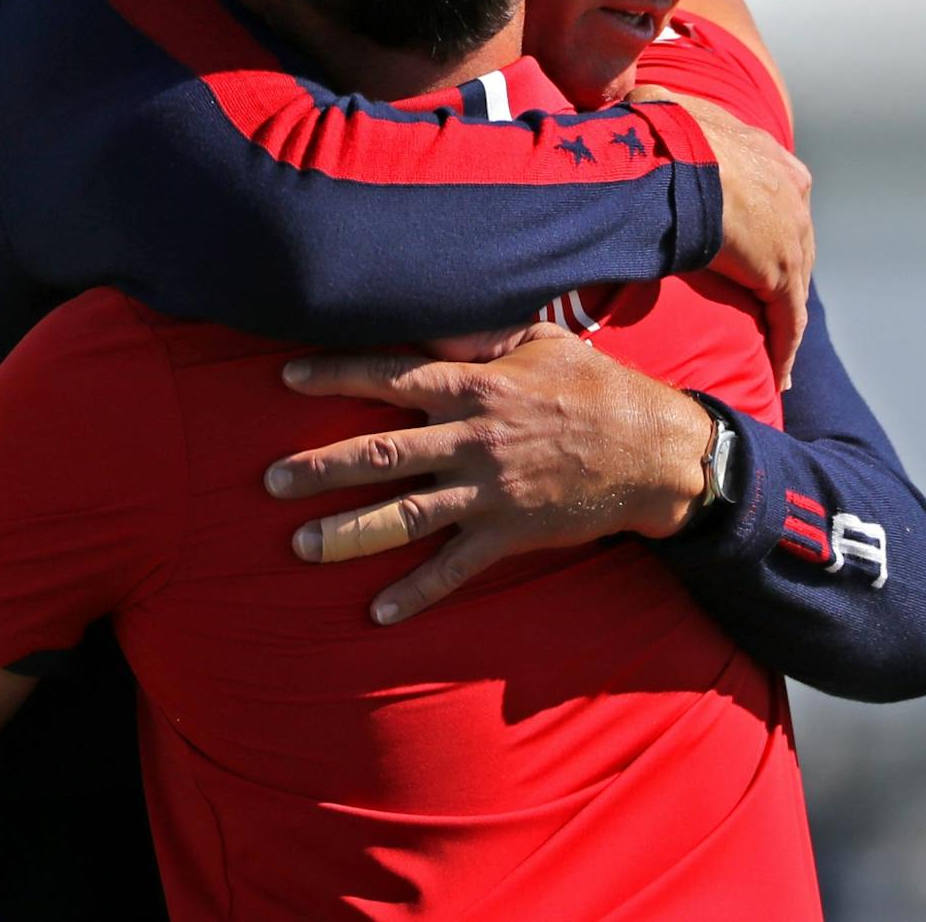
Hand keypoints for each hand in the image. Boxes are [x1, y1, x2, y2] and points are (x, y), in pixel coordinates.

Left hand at [266, 323, 712, 624]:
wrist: (657, 454)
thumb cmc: (596, 388)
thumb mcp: (542, 342)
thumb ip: (481, 332)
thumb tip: (432, 311)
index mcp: (477, 386)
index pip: (390, 375)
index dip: (334, 375)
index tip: (286, 378)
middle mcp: (473, 439)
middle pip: (380, 451)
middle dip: (319, 466)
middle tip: (268, 480)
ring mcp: (489, 493)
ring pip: (404, 515)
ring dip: (347, 532)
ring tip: (300, 544)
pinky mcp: (509, 536)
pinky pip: (454, 570)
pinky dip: (415, 593)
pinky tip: (378, 613)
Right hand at [629, 84, 812, 388]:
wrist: (677, 159)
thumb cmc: (662, 131)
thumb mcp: (660, 108)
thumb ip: (651, 111)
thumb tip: (621, 102)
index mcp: (770, 157)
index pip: (774, 198)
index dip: (763, 224)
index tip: (748, 245)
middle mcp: (792, 194)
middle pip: (792, 243)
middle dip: (779, 273)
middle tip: (761, 303)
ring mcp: (793, 236)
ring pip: (794, 286)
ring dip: (783, 319)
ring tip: (774, 352)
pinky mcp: (782, 274)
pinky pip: (788, 321)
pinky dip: (784, 349)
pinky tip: (779, 375)